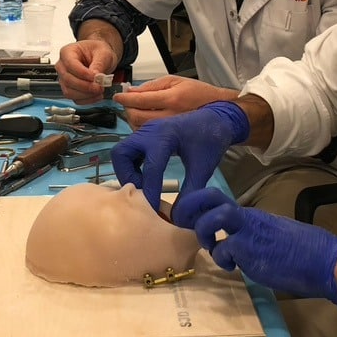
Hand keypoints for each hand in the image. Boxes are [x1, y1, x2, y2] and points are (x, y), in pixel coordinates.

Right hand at [55, 39, 118, 103]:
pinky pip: (75, 99)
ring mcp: (64, 79)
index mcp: (67, 52)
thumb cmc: (98, 51)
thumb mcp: (103, 53)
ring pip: (69, 92)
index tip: (95, 77)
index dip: (82, 73)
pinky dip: (87, 100)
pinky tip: (97, 95)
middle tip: (100, 86)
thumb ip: (99, 64)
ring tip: (100, 90)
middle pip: (68, 80)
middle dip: (85, 86)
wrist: (100, 57)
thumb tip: (95, 76)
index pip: (70, 64)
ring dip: (86, 94)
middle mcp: (62, 66)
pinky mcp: (70, 90)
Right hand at [111, 101, 249, 208]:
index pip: (151, 168)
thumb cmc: (210, 141)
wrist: (215, 120)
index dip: (150, 191)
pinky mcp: (145, 135)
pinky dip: (132, 166)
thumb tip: (178, 215)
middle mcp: (149, 132)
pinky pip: (129, 151)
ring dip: (127, 171)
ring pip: (122, 152)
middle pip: (121, 154)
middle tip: (141, 192)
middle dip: (127, 176)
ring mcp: (145, 131)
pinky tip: (146, 177)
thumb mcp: (203, 167)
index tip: (152, 210)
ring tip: (143, 186)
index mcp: (165, 137)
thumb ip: (191, 190)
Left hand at [113, 76, 236, 129]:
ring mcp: (171, 132)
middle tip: (127, 103)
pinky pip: (149, 137)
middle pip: (136, 118)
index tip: (117, 96)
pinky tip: (146, 121)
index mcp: (172, 99)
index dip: (125, 98)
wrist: (221, 113)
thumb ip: (153, 86)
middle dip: (127, 110)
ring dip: (133, 120)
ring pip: (140, 129)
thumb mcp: (177, 81)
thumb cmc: (200, 93)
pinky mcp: (171, 143)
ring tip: (136, 110)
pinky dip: (142, 128)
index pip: (140, 100)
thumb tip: (131, 91)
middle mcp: (170, 117)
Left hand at [173, 187, 336, 307]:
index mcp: (250, 214)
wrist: (321, 259)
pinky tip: (234, 267)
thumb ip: (250, 232)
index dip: (197, 202)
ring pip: (214, 218)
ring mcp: (248, 232)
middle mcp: (246, 218)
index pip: (217, 197)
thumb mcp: (270, 234)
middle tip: (185, 223)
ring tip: (212, 247)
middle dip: (191, 208)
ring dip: (205, 233)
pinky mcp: (251, 251)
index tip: (186, 215)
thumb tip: (233, 239)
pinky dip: (223, 260)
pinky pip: (225, 250)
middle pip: (211, 198)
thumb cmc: (300, 250)